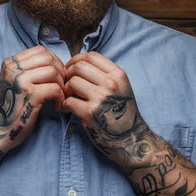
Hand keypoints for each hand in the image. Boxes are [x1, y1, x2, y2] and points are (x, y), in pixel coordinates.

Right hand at [0, 46, 65, 152]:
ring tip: (58, 97)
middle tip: (61, 87)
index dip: (54, 61)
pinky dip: (60, 98)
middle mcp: (14, 69)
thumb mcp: (12, 82)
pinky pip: (55, 88)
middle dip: (60, 72)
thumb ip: (26, 70)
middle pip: (49, 59)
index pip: (40, 50)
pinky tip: (55, 106)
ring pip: (54, 72)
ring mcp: (21, 81)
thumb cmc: (9, 108)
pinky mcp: (30, 96)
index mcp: (10, 63)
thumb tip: (54, 62)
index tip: (56, 76)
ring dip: (61, 85)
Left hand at [63, 51, 159, 171]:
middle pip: (78, 67)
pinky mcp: (90, 114)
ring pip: (71, 82)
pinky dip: (64, 105)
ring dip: (65, 90)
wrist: (131, 140)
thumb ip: (104, 74)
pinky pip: (68, 101)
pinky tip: (66, 109)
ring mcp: (101, 99)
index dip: (76, 59)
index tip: (70, 68)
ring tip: (67, 97)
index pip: (91, 55)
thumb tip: (78, 64)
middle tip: (65, 84)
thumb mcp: (121, 87)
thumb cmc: (122, 113)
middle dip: (67, 74)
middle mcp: (111, 84)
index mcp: (118, 75)